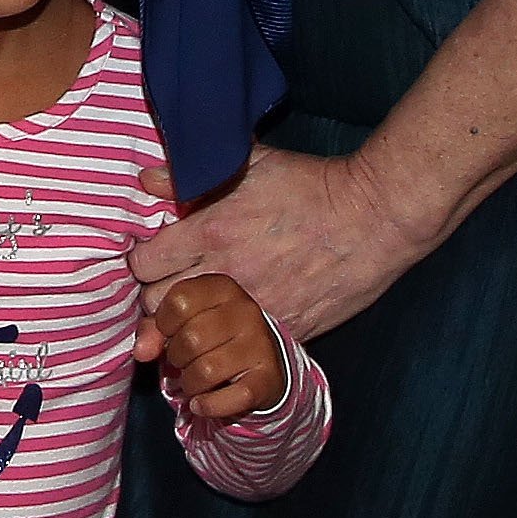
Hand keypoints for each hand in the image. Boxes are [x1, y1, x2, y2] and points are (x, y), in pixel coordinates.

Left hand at [131, 145, 435, 344]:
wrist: (372, 217)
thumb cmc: (311, 185)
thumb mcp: (249, 164)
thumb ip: (192, 174)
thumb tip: (147, 180)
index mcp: (212, 230)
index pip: (145, 264)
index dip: (143, 263)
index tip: (154, 260)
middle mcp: (227, 273)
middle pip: (159, 305)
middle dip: (157, 298)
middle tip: (171, 290)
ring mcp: (255, 306)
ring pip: (193, 336)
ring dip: (187, 328)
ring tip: (195, 317)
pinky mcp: (285, 329)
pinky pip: (237, 353)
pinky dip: (227, 348)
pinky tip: (229, 336)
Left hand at [134, 269, 290, 427]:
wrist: (261, 366)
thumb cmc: (212, 339)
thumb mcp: (182, 323)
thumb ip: (154, 330)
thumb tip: (141, 352)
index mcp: (222, 288)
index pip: (179, 301)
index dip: (164, 324)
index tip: (170, 335)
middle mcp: (245, 311)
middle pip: (190, 338)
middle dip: (177, 358)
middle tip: (184, 363)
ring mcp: (260, 345)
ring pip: (206, 370)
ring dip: (190, 384)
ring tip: (194, 381)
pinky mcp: (267, 379)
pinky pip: (229, 398)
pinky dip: (207, 406)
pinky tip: (202, 404)